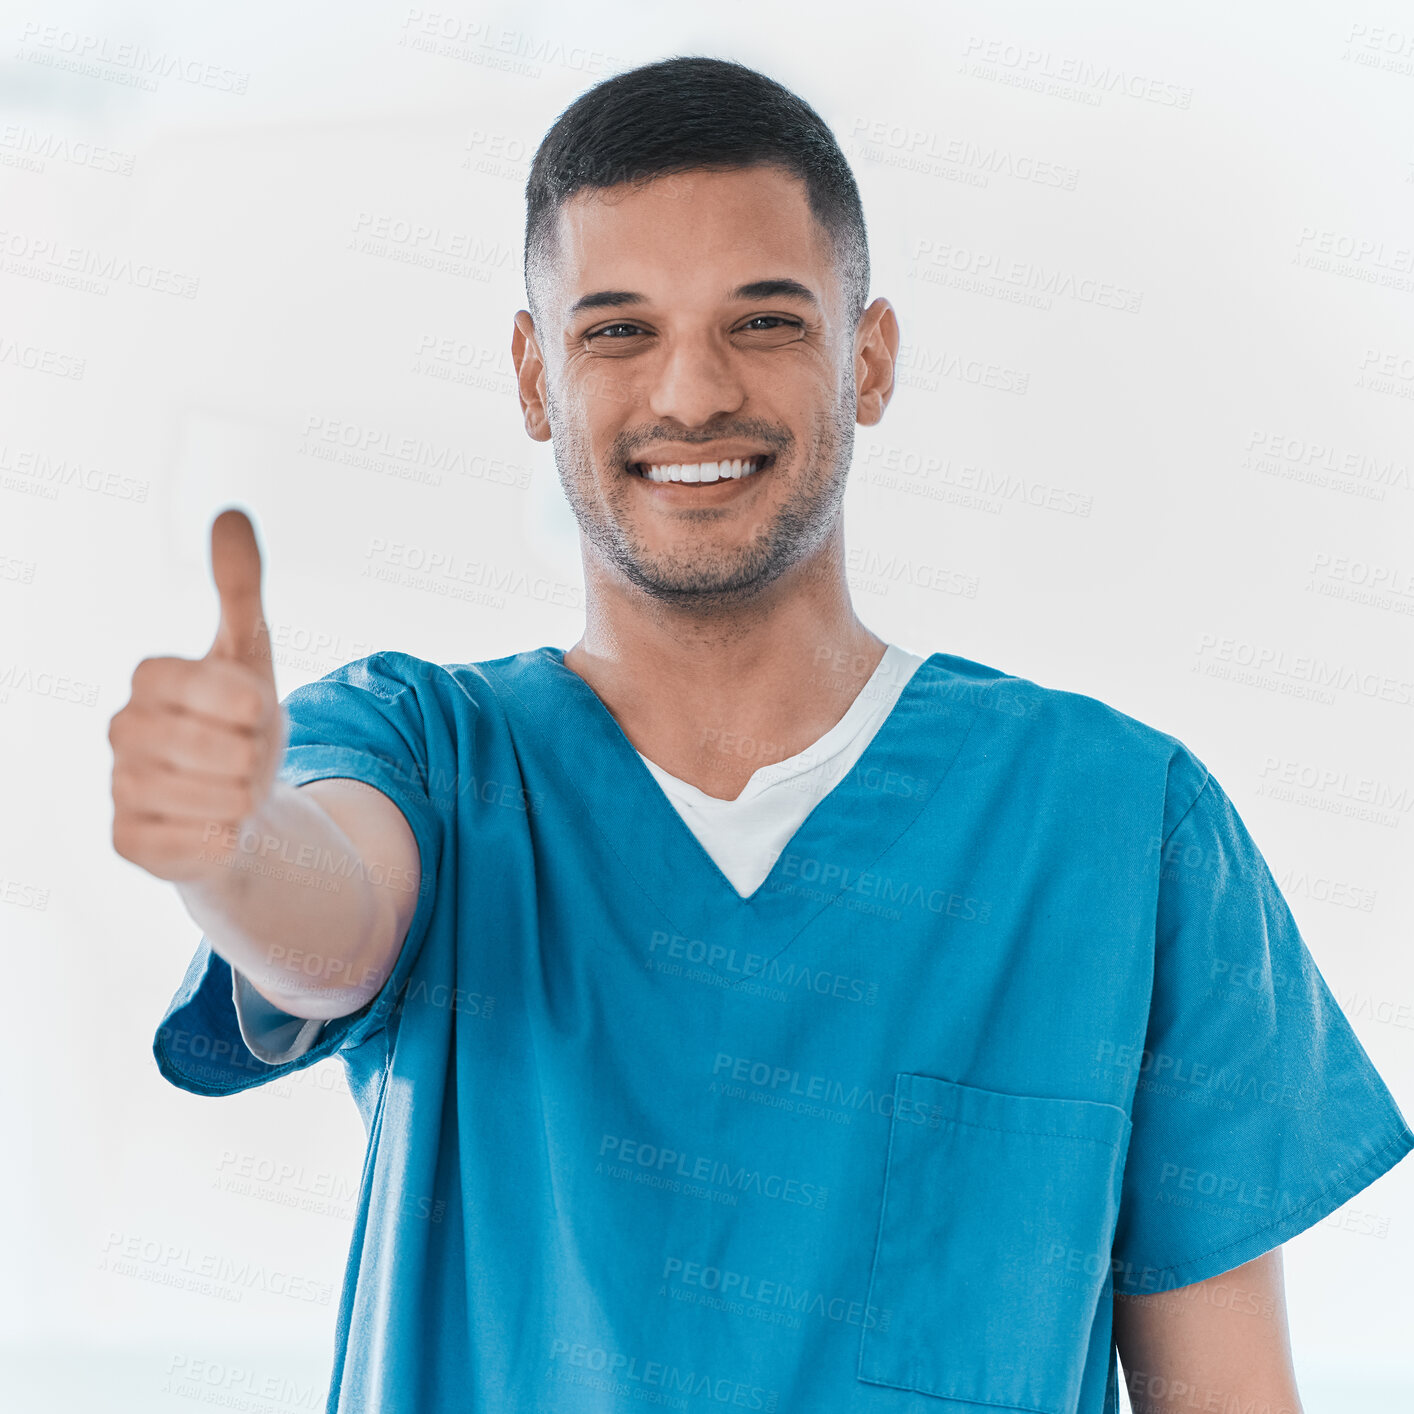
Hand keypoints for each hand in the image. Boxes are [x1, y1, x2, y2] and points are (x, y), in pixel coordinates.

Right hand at [109, 509, 287, 881]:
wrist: (241, 804)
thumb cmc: (243, 722)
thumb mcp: (252, 652)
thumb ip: (239, 586)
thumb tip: (231, 512)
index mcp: (149, 681)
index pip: (201, 684)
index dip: (245, 703)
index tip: (253, 708)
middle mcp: (121, 731)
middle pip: (223, 749)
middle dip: (258, 755)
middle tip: (249, 755)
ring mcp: (119, 788)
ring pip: (218, 799)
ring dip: (248, 798)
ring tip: (236, 790)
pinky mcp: (127, 842)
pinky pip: (199, 844)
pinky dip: (225, 837)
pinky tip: (217, 828)